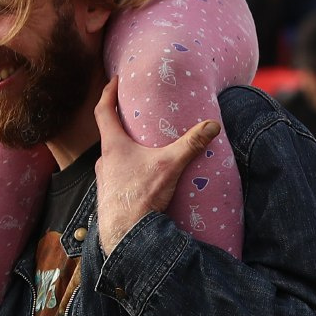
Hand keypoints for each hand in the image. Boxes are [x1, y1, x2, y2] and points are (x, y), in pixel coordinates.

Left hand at [94, 79, 222, 258]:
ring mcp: (104, 179)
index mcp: (113, 145)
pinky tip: (141, 176)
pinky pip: (117, 175)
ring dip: (124, 149)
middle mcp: (104, 160)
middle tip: (133, 113)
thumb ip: (191, 144)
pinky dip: (127, 169)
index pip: (103, 110)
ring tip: (141, 146)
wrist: (124, 234)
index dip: (108, 93)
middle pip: (108, 133)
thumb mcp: (170, 165)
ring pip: (113, 157)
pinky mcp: (109, 195)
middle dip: (120, 122)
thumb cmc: (141, 195)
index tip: (114, 80)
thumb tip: (213, 124)